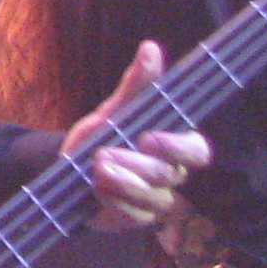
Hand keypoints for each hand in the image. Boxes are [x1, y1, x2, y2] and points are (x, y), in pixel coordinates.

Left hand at [62, 41, 210, 231]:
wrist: (69, 169)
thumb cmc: (102, 136)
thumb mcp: (115, 109)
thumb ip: (135, 85)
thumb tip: (150, 47)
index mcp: (174, 146)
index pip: (197, 151)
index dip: (177, 147)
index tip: (148, 138)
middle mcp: (171, 175)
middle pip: (170, 175)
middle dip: (137, 166)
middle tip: (103, 155)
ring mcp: (156, 200)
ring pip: (153, 199)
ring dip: (121, 184)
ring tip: (94, 170)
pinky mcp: (136, 220)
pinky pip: (133, 217)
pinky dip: (112, 202)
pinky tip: (95, 190)